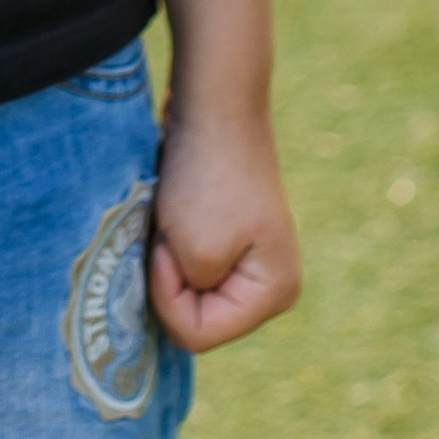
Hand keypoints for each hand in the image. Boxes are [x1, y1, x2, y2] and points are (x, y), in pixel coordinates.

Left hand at [148, 104, 300, 353]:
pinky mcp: (230, 233)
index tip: (164, 248)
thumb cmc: (206, 178)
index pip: (199, 334)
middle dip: (169, 280)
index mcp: (274, 294)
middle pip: (197, 316)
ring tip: (172, 219)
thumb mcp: (195, 254)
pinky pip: (190, 261)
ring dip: (169, 259)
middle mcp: (271, 282)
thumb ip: (187, 302)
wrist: (214, 103)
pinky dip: (172, 241)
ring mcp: (252, 257)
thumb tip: (184, 305)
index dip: (167, 296)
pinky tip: (174, 211)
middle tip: (167, 233)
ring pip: (189, 288)